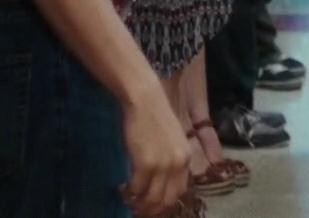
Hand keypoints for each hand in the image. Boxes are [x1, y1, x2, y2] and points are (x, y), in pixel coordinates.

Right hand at [119, 84, 188, 213]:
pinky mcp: (146, 164)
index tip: (154, 206)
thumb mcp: (171, 140)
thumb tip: (158, 182)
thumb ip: (170, 160)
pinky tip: (122, 189)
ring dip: (139, 204)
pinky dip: (129, 193)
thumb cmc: (154, 116)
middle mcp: (178, 164)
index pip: (180, 191)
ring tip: (129, 202)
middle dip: (153, 209)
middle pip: (167, 199)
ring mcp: (163, 165)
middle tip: (139, 210)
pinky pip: (137, 188)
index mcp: (186, 159)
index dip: (165, 202)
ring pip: (152, 198)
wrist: (145, 100)